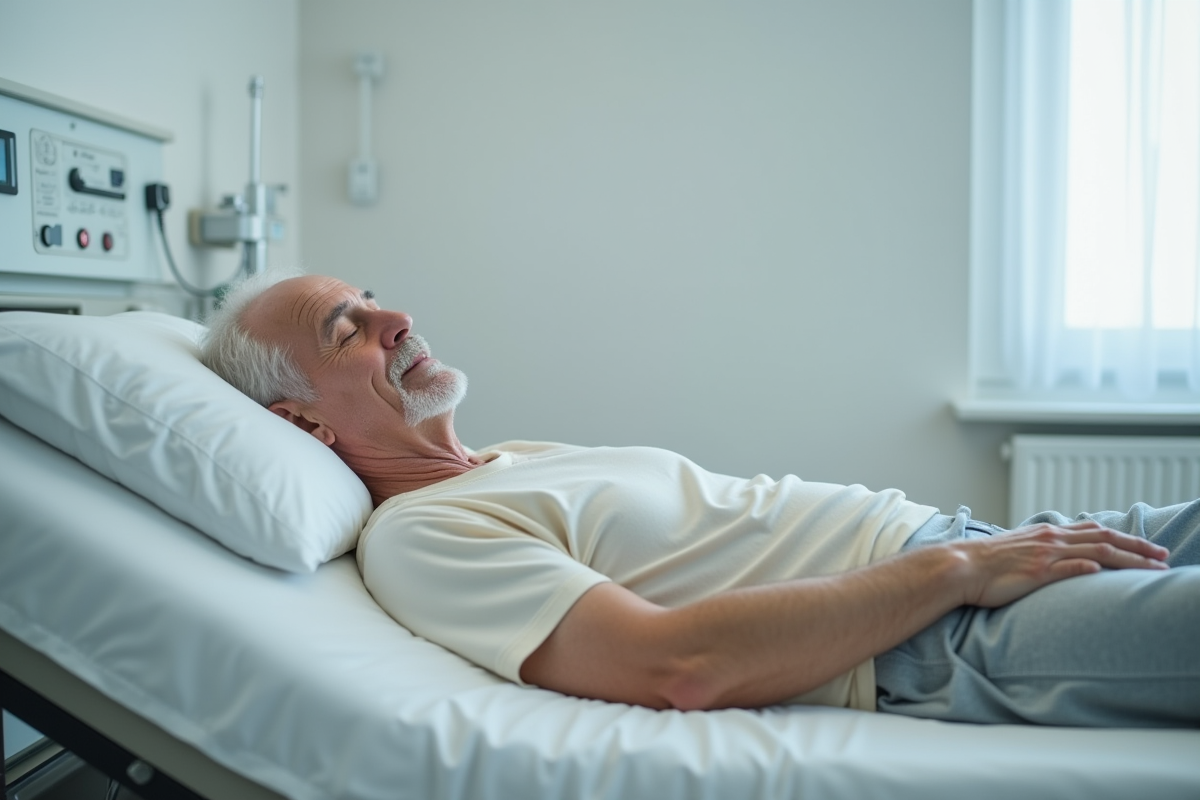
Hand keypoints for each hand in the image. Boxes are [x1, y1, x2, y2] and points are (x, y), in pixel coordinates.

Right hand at [951, 520, 1169, 607]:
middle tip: (1165, 556)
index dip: (1126, 538)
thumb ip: (1047, 551)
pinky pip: (1066, 568)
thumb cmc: (986, 564)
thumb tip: (1069, 558)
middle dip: (1139, 548)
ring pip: (1096, 552)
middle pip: (1106, 539)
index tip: (1149, 548)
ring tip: (1153, 568)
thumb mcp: (1021, 551)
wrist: (959, 567)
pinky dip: (1087, 566)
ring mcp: (1045, 556)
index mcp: (1048, 534)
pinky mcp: (1035, 573)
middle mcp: (1051, 539)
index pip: (1096, 531)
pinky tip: (1104, 569)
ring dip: (1129, 559)